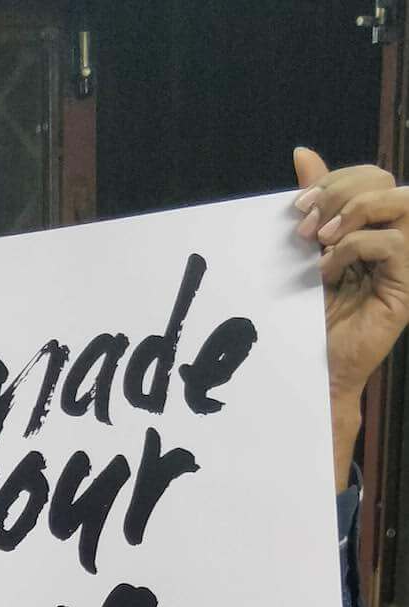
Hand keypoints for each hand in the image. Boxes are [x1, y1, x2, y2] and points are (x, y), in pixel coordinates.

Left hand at [293, 147, 408, 490]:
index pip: (368, 176)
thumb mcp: (302, 251)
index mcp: (369, 226)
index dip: (333, 180)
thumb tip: (302, 153)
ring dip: (354, 213)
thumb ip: (312, 205)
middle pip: (384, 180)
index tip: (296, 207)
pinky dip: (354, 249)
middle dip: (339, 192)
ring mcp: (403, 261)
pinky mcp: (404, 286)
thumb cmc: (305, 314)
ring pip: (401, 202)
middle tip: (305, 228)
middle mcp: (392, 237)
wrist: (311, 367)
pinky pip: (392, 245)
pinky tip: (327, 272)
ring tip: (321, 242)